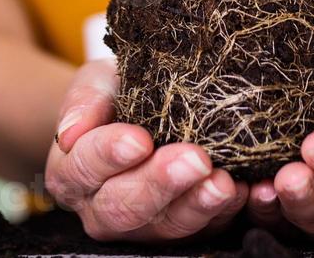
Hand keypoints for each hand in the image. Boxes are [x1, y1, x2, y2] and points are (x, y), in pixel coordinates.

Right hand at [44, 59, 247, 241]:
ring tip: (223, 183)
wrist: (138, 111)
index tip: (139, 139)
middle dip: (161, 184)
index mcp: (70, 171)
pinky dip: (224, 213)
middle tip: (194, 159)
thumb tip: (69, 132)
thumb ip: (85, 101)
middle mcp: (100, 209)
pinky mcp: (181, 231)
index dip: (110, 154)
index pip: (85, 166)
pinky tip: (244, 191)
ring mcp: (142, 227)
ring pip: (165, 226)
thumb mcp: (97, 82)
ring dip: (198, 205)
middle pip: (124, 206)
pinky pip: (203, 230)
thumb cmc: (115, 94)